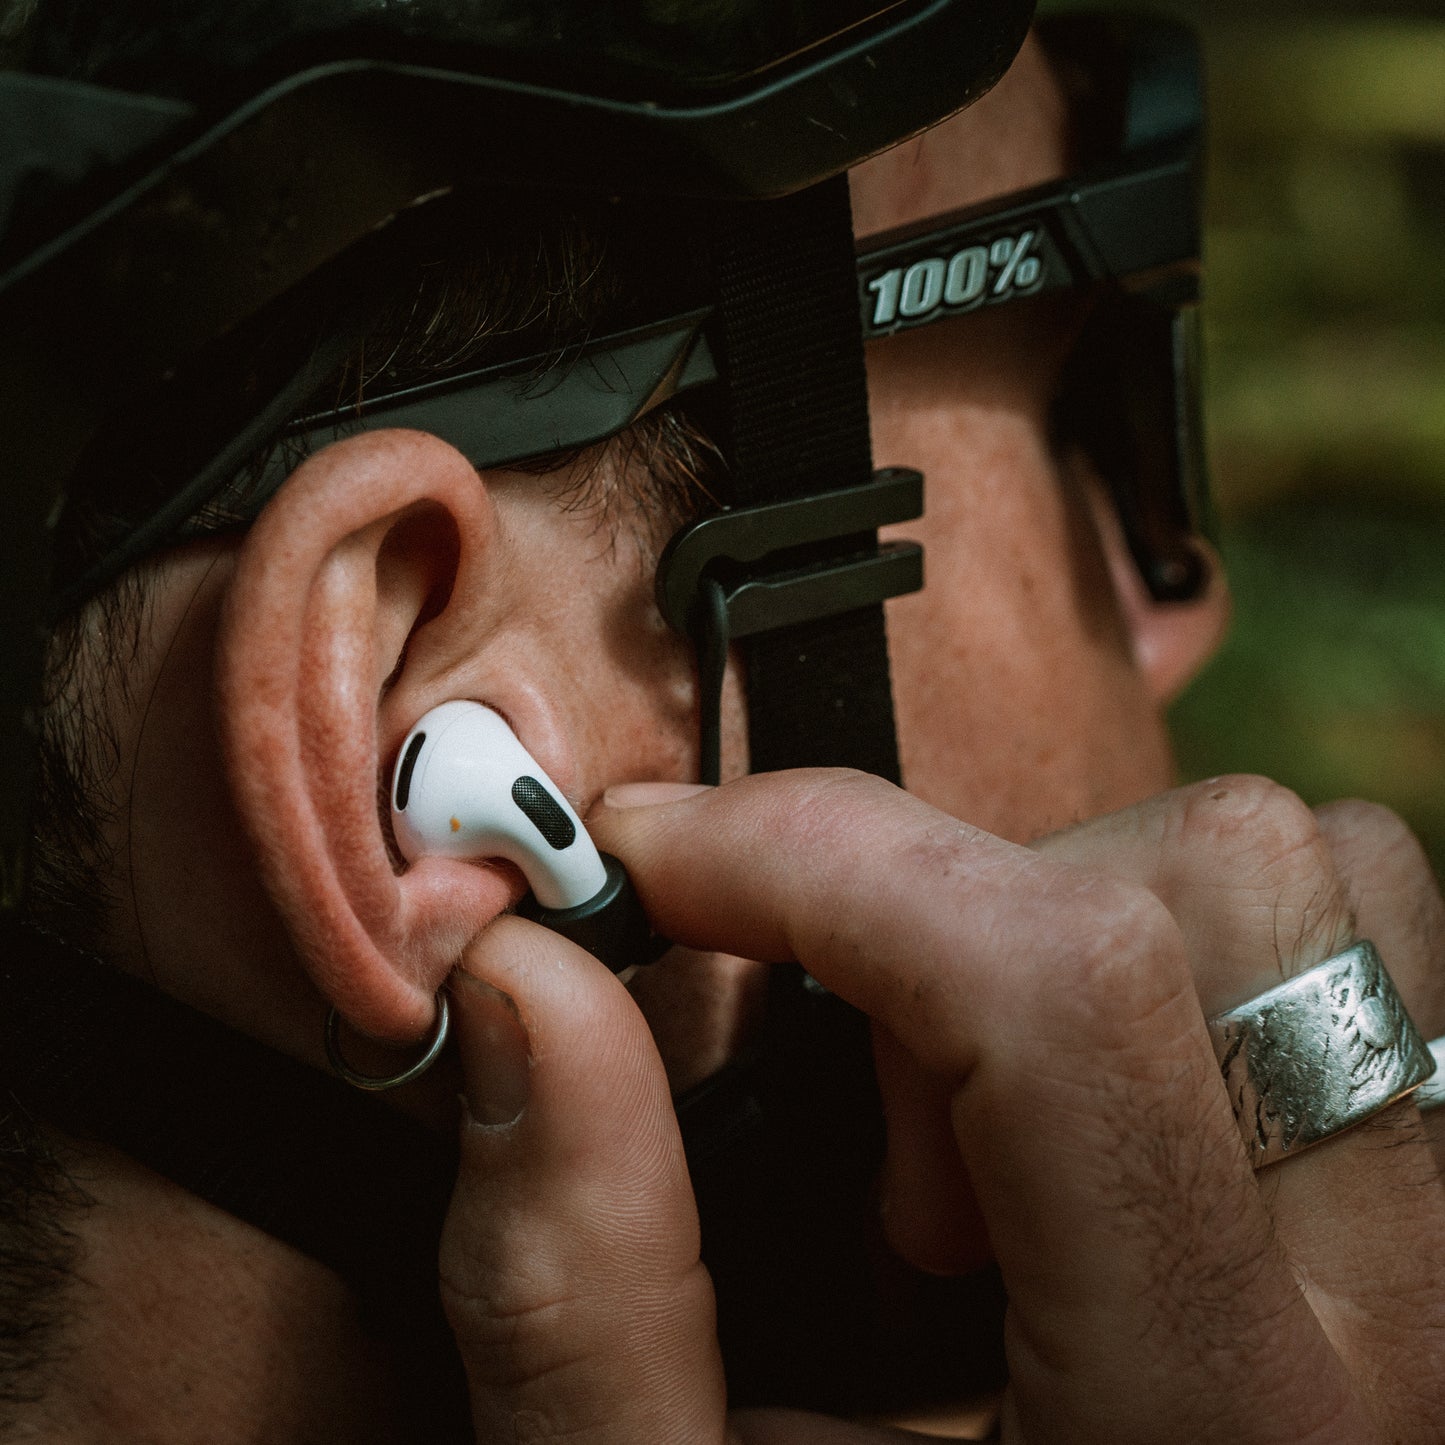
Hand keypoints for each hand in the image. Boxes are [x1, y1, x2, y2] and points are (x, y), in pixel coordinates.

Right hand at [439, 771, 1444, 1442]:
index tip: (655, 863)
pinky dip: (1176, 954)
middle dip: (969, 923)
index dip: (821, 860)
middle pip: (1229, 884)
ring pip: (1320, 885)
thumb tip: (526, 979)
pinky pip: (1361, 943)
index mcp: (1222, 1428)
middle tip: (883, 1153)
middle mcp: (1409, 1323)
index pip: (1064, 995)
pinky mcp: (1432, 1216)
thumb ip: (581, 1282)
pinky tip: (1081, 1135)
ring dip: (1085, 929)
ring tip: (993, 1150)